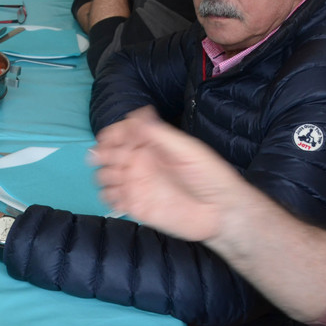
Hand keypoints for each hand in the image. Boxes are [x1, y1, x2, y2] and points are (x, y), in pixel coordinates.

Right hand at [92, 108, 245, 242]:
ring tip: (120, 178)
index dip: (113, 133)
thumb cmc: (210, 176)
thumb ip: (160, 134)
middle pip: (109, 153)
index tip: (111, 138)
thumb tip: (137, 113)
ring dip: (104, 174)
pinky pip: (111, 199)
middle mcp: (140, 163)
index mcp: (151, 146)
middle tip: (113, 158)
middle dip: (104, 153)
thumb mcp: (188, 149)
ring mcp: (136, 185)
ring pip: (105, 175)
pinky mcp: (135, 206)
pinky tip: (120, 196)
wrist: (222, 212)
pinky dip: (108, 196)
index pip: (122, 133)